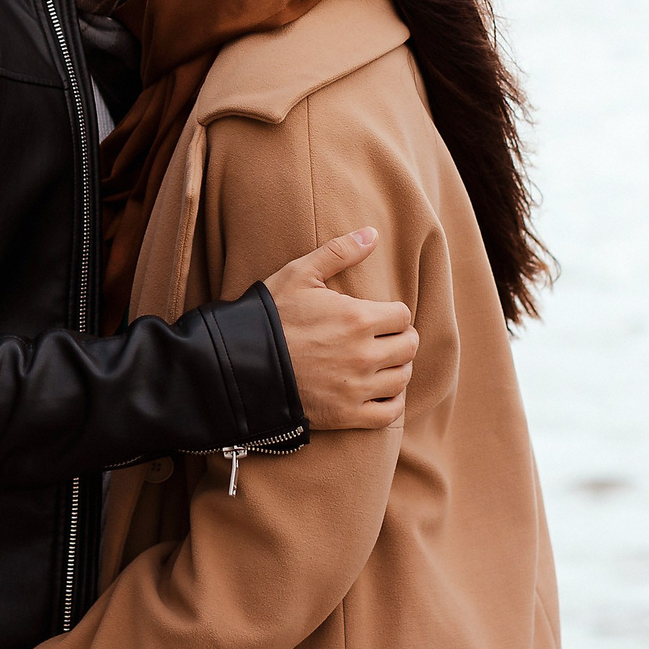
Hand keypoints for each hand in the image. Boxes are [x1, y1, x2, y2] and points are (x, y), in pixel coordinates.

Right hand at [264, 228, 415, 430]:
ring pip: (402, 378)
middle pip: (409, 347)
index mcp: (357, 318)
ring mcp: (356, 388)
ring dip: (397, 369)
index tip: (381, 316)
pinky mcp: (347, 415)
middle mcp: (364, 354)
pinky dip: (392, 403)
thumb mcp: (299, 274)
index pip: (404, 316)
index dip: (394, 313)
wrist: (240, 364)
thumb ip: (339, 251)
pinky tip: (382, 392)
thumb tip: (373, 233)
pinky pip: (389, 414)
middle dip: (401, 339)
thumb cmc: (270, 316)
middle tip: (386, 338)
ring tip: (383, 363)